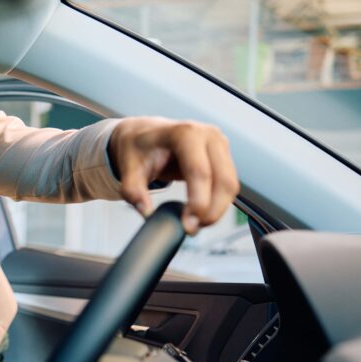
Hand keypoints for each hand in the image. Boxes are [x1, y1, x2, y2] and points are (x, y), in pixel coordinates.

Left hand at [108, 117, 238, 234]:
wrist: (146, 135)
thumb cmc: (139, 147)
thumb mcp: (129, 169)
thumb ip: (134, 192)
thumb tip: (146, 212)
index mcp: (185, 133)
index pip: (199, 172)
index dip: (198, 202)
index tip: (188, 225)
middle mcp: (208, 135)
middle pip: (223, 180)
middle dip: (211, 211)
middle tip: (192, 228)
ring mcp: (219, 144)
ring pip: (231, 185)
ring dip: (217, 209)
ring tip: (195, 223)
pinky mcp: (224, 155)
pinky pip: (229, 184)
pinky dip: (219, 203)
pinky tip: (201, 212)